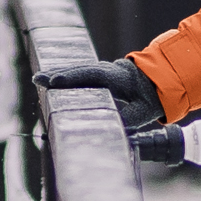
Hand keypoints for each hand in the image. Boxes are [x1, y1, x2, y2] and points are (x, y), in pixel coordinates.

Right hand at [39, 58, 189, 163]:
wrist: (163, 82)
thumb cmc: (152, 99)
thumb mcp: (144, 112)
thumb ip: (129, 120)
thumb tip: (112, 130)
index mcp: (118, 78)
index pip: (92, 76)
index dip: (72, 79)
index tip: (54, 82)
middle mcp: (108, 70)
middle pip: (80, 71)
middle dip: (58, 76)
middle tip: (37, 79)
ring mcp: (104, 70)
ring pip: (79, 71)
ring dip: (60, 76)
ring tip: (39, 80)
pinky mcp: (101, 75)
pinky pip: (82, 75)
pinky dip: (67, 78)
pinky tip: (53, 83)